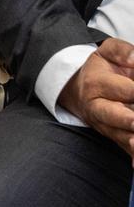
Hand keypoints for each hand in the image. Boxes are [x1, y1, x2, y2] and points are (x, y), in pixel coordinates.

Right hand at [58, 38, 133, 155]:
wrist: (77, 88)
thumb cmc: (100, 68)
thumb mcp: (108, 51)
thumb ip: (123, 51)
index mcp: (97, 83)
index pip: (125, 88)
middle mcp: (98, 107)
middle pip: (114, 115)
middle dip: (128, 120)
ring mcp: (105, 124)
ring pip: (119, 136)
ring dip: (130, 142)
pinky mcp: (112, 136)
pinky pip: (123, 148)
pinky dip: (131, 156)